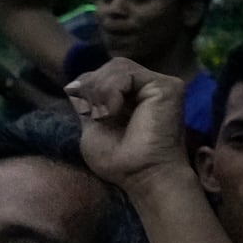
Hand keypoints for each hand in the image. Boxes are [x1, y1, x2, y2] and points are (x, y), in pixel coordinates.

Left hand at [66, 58, 190, 190]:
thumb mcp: (92, 127)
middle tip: (97, 116)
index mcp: (133, 97)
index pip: (104, 74)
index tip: (90, 115)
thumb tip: (75, 83)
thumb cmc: (120, 161)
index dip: (88, 89)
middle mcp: (148, 88)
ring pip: (117, 66)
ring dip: (100, 91)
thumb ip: (87, 103)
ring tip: (106, 115)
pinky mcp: (167, 86)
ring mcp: (159, 85)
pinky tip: (114, 111)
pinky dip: (110, 90)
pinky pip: (127, 72)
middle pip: (110, 67)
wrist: (142, 176)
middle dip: (93, 88)